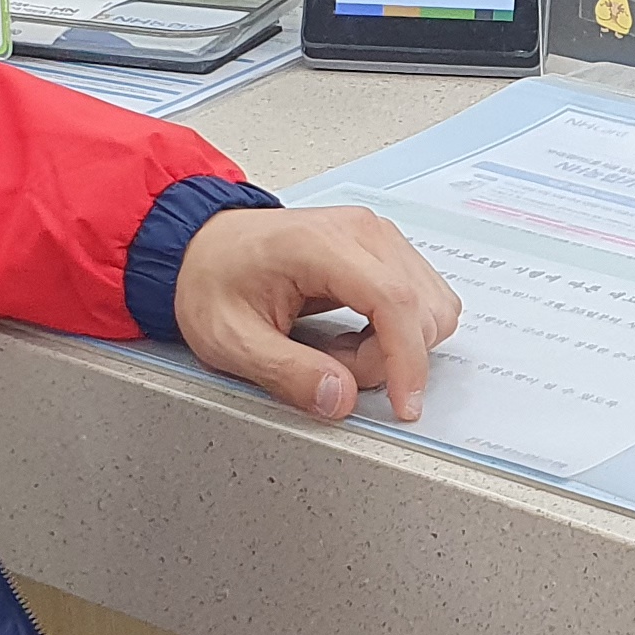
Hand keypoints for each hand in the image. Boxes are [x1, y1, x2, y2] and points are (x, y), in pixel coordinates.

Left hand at [174, 205, 463, 423]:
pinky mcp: (384, 250)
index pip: (393, 300)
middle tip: (334, 368)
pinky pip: (420, 300)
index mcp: (321, 243)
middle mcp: (361, 231)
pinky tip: (357, 335)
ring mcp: (377, 237)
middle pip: (420, 308)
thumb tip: (341, 398)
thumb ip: (288, 374)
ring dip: (397, 345)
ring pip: (430, 306)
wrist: (204, 247)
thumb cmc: (213, 279)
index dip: (406, 360)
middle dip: (389, 358)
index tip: (403, 403)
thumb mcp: (232, 339)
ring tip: (341, 350)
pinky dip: (399, 332)